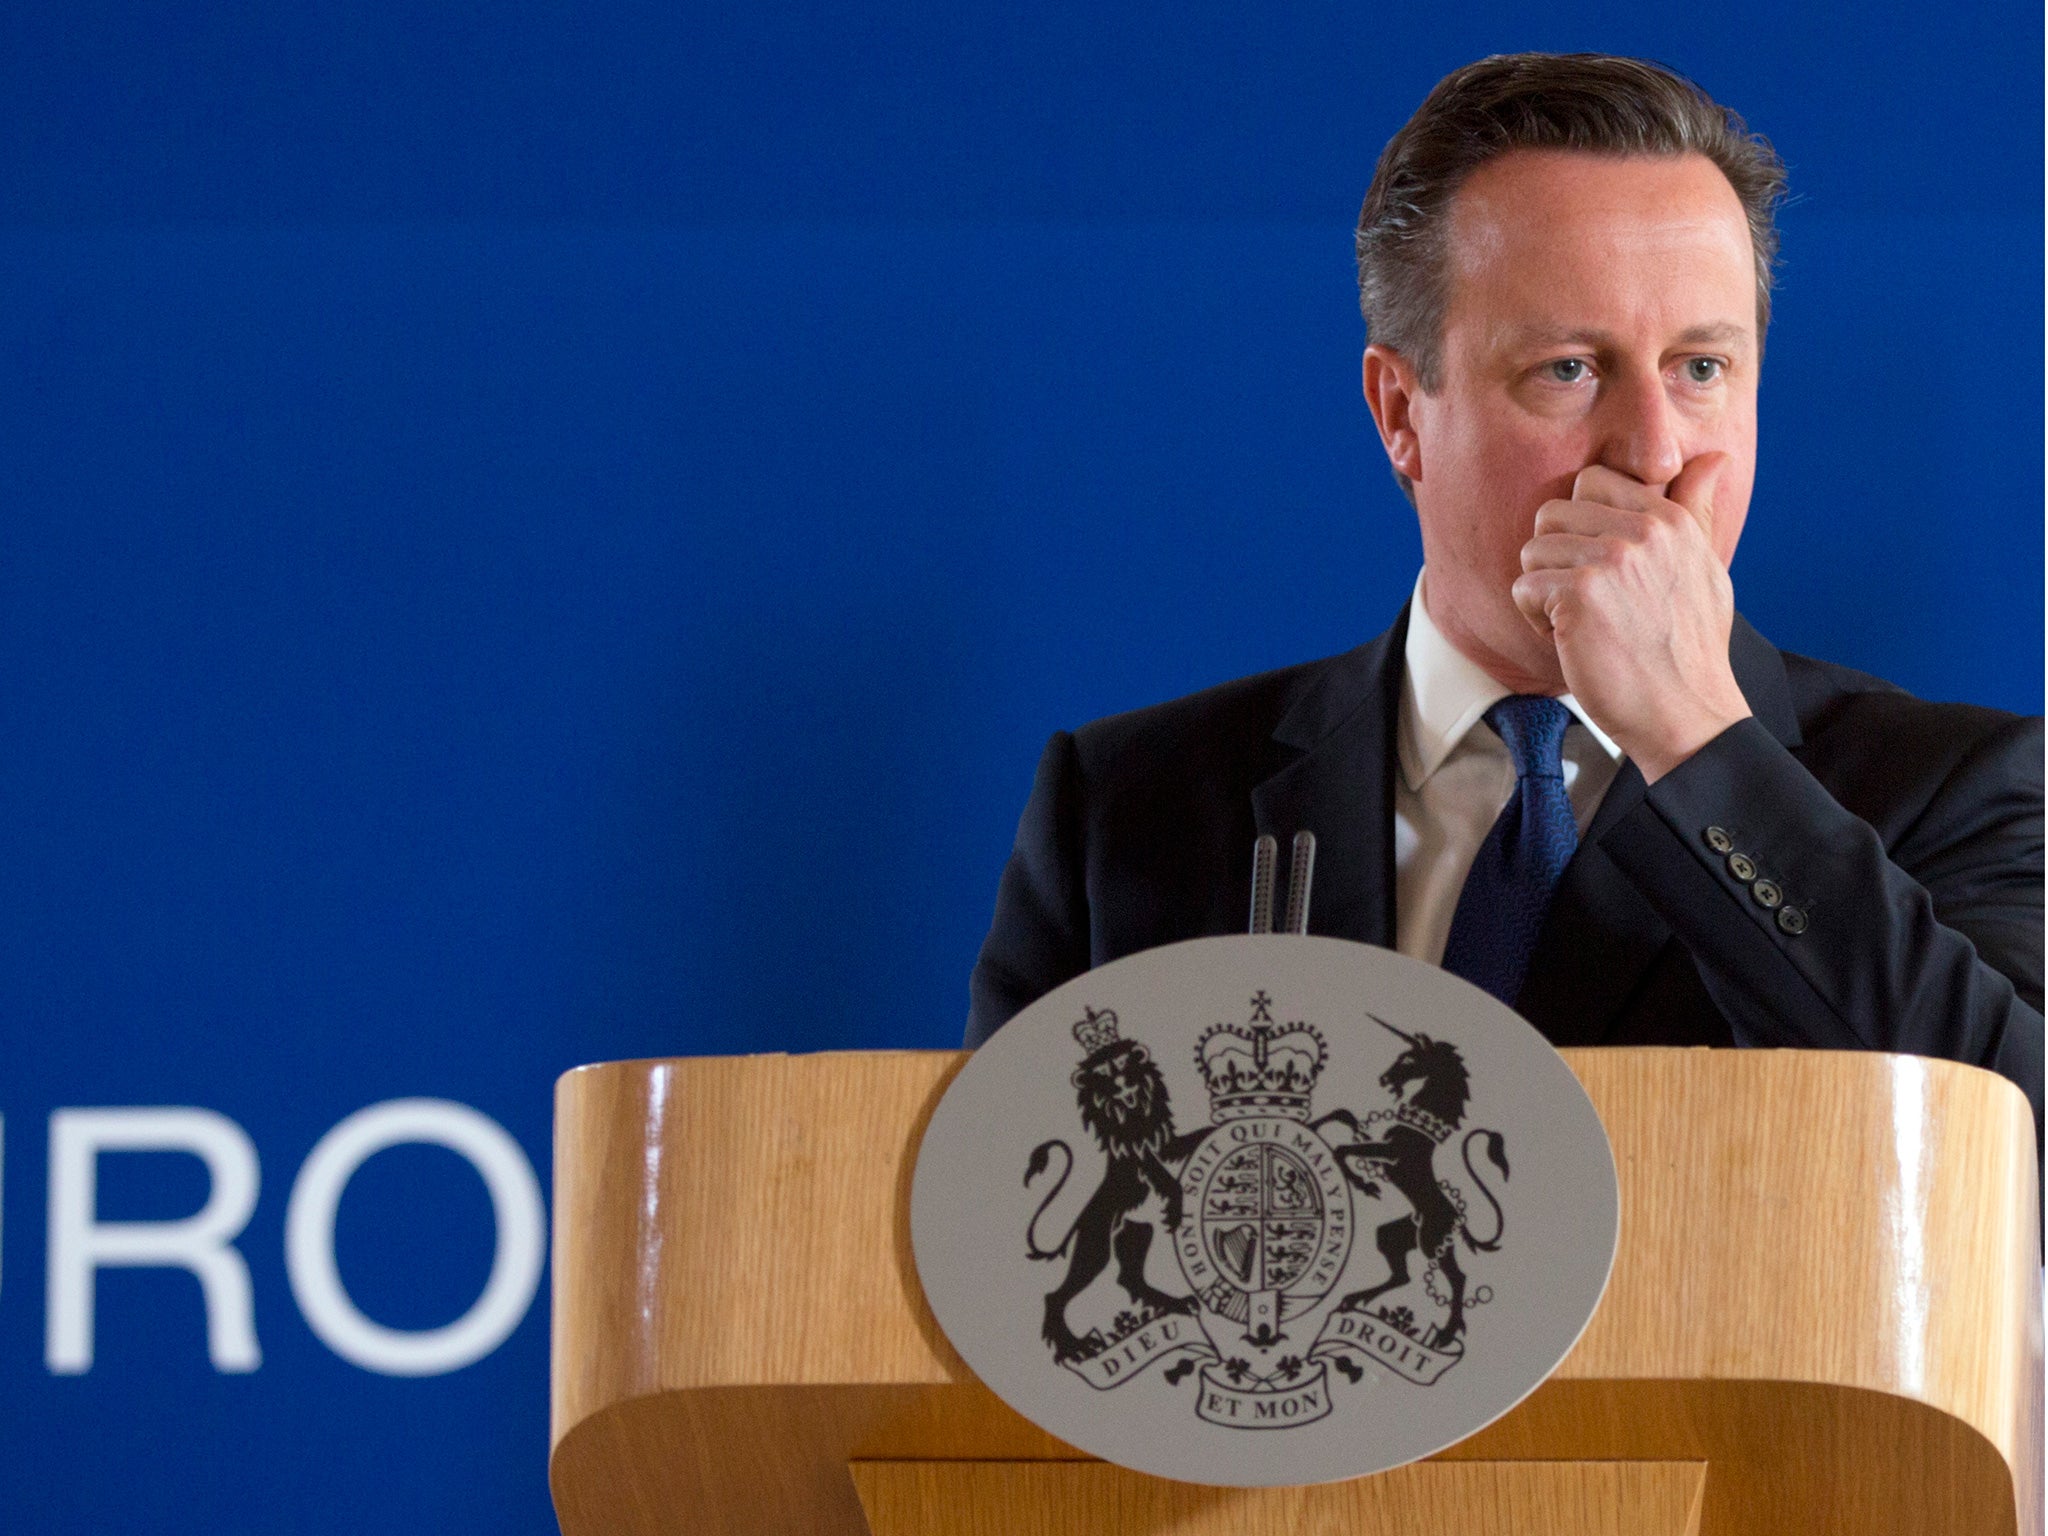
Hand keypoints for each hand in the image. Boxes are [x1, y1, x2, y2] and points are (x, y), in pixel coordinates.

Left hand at [1510, 456, 1752, 781]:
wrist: (1687, 713)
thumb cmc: (1691, 646)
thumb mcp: (1705, 567)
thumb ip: (1695, 510)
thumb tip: (1713, 457)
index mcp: (1670, 519)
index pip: (1593, 480)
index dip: (1580, 524)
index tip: (1599, 567)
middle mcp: (1641, 531)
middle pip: (1552, 513)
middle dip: (1555, 557)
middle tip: (1582, 599)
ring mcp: (1610, 562)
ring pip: (1532, 550)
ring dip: (1543, 591)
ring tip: (1577, 622)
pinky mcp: (1579, 597)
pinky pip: (1524, 588)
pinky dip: (1535, 620)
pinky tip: (1569, 641)